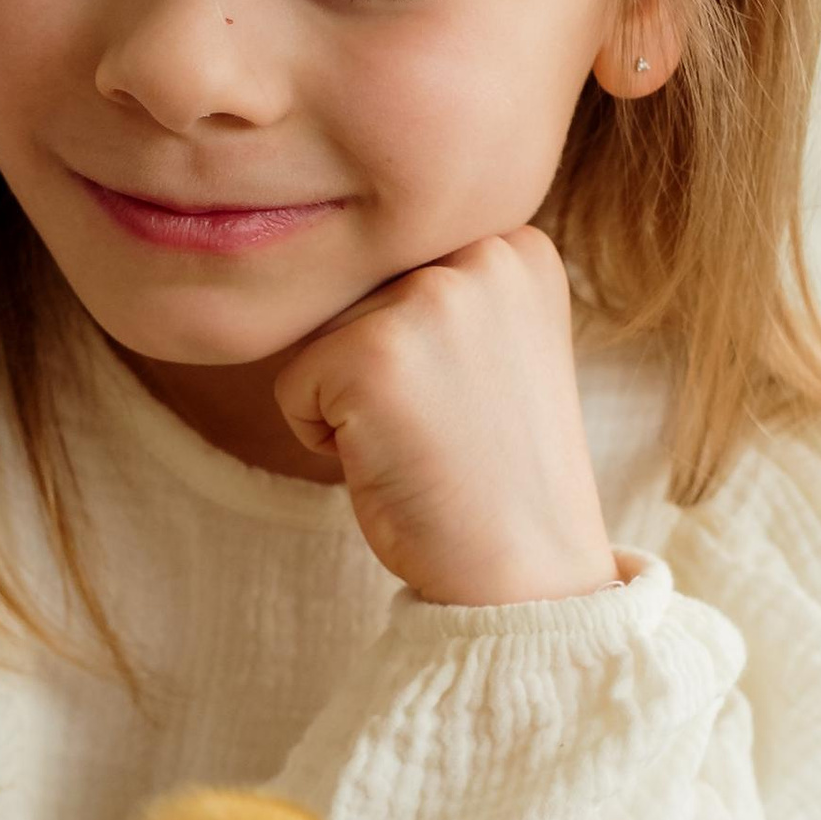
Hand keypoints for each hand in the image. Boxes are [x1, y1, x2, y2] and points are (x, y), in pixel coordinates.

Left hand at [275, 229, 619, 607]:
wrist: (526, 573)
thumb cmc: (495, 470)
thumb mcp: (494, 346)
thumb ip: (440, 290)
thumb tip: (329, 254)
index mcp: (518, 246)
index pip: (398, 266)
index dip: (413, 348)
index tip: (473, 399)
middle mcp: (484, 253)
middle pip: (356, 293)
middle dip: (378, 369)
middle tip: (447, 428)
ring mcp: (431, 298)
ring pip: (322, 335)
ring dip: (349, 399)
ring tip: (424, 442)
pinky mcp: (373, 351)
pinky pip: (293, 386)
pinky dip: (322, 439)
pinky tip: (397, 461)